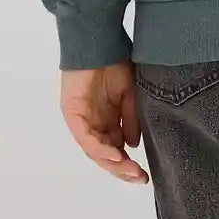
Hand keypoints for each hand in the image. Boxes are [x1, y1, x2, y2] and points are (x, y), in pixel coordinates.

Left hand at [60, 61, 149, 183]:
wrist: (100, 40)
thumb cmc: (115, 61)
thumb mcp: (131, 93)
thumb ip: (131, 119)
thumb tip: (133, 145)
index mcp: (107, 120)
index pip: (116, 149)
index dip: (129, 163)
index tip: (145, 174)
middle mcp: (93, 123)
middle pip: (105, 154)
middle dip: (122, 169)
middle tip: (139, 178)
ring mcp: (82, 120)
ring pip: (95, 150)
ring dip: (112, 163)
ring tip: (129, 170)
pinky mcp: (73, 113)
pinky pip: (85, 137)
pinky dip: (100, 148)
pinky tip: (115, 155)